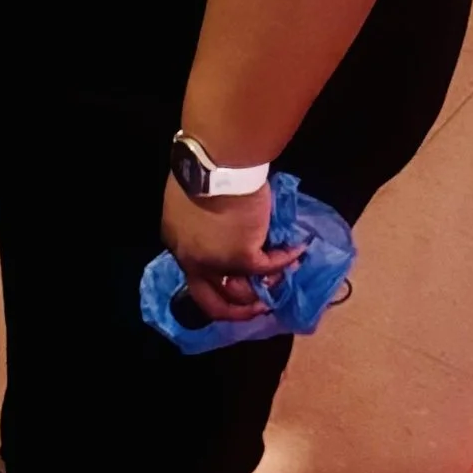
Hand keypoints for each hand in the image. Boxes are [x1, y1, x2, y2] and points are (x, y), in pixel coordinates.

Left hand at [163, 176, 296, 322]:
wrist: (216, 162)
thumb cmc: (201, 167)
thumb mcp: (189, 197)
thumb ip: (200, 217)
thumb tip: (221, 220)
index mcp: (176, 241)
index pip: (194, 272)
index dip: (217, 278)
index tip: (235, 276)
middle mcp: (192, 260)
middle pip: (210, 300)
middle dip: (234, 310)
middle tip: (256, 307)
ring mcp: (217, 263)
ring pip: (241, 293)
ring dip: (262, 293)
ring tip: (278, 285)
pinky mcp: (243, 257)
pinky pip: (269, 267)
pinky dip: (285, 260)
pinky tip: (297, 251)